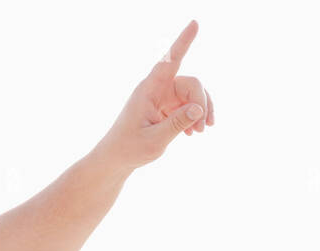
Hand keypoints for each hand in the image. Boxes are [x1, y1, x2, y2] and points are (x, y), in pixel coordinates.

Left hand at [93, 19, 215, 171]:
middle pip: (191, 83)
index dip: (183, 42)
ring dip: (201, 111)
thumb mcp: (153, 140)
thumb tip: (198, 108)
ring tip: (200, 132)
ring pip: (194, 94)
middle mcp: (157, 89)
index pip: (169, 61)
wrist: (116, 159)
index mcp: (148, 90)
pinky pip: (190, 104)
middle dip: (201, 103)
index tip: (195, 23)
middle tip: (203, 128)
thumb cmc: (129, 149)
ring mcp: (163, 97)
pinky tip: (193, 133)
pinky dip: (195, 117)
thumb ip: (176, 124)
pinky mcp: (168, 107)